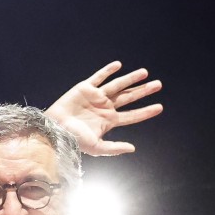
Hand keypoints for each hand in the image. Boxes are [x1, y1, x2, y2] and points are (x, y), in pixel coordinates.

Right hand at [44, 61, 162, 155]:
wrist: (55, 128)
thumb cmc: (74, 139)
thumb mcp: (96, 147)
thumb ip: (114, 148)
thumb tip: (133, 148)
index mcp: (109, 120)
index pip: (132, 115)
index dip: (146, 112)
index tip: (160, 107)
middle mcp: (105, 107)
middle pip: (129, 98)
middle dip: (143, 91)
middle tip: (158, 85)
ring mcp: (96, 97)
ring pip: (117, 85)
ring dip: (131, 79)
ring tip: (145, 73)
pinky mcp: (85, 88)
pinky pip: (99, 77)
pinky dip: (108, 71)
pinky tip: (118, 65)